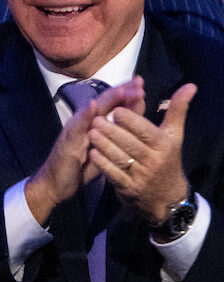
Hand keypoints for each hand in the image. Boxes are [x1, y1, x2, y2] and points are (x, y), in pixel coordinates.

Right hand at [25, 77, 144, 225]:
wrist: (55, 184)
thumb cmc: (80, 167)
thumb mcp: (104, 149)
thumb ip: (116, 134)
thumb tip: (134, 121)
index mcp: (95, 124)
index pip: (113, 104)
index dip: (127, 93)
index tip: (142, 82)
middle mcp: (84, 122)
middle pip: (105, 102)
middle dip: (122, 90)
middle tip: (139, 81)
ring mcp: (74, 130)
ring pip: (92, 110)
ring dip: (106, 99)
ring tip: (121, 89)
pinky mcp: (67, 141)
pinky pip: (76, 126)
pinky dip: (84, 115)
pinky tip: (91, 105)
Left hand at [89, 82, 195, 223]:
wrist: (166, 196)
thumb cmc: (167, 158)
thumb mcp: (174, 135)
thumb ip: (177, 110)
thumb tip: (190, 85)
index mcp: (164, 145)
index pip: (146, 131)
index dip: (132, 121)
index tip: (117, 110)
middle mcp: (154, 161)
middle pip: (131, 144)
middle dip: (113, 132)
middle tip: (96, 120)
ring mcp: (141, 176)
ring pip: (120, 158)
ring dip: (104, 145)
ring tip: (91, 133)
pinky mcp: (128, 188)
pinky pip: (114, 174)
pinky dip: (103, 163)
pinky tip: (92, 152)